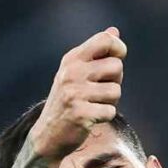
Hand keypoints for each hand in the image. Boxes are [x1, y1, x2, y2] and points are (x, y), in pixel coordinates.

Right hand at [29, 27, 127, 161]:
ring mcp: (75, 93)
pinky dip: (105, 117)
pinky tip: (92, 118)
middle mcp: (72, 72)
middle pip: (116, 66)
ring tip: (94, 105)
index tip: (118, 58)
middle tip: (101, 91)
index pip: (105, 40)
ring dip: (111, 101)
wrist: (48, 135)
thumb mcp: (77, 73)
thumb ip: (96, 53)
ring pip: (116, 91)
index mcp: (72, 59)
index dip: (119, 48)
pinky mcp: (80, 113)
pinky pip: (110, 111)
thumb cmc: (68, 102)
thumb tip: (114, 31)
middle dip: (115, 81)